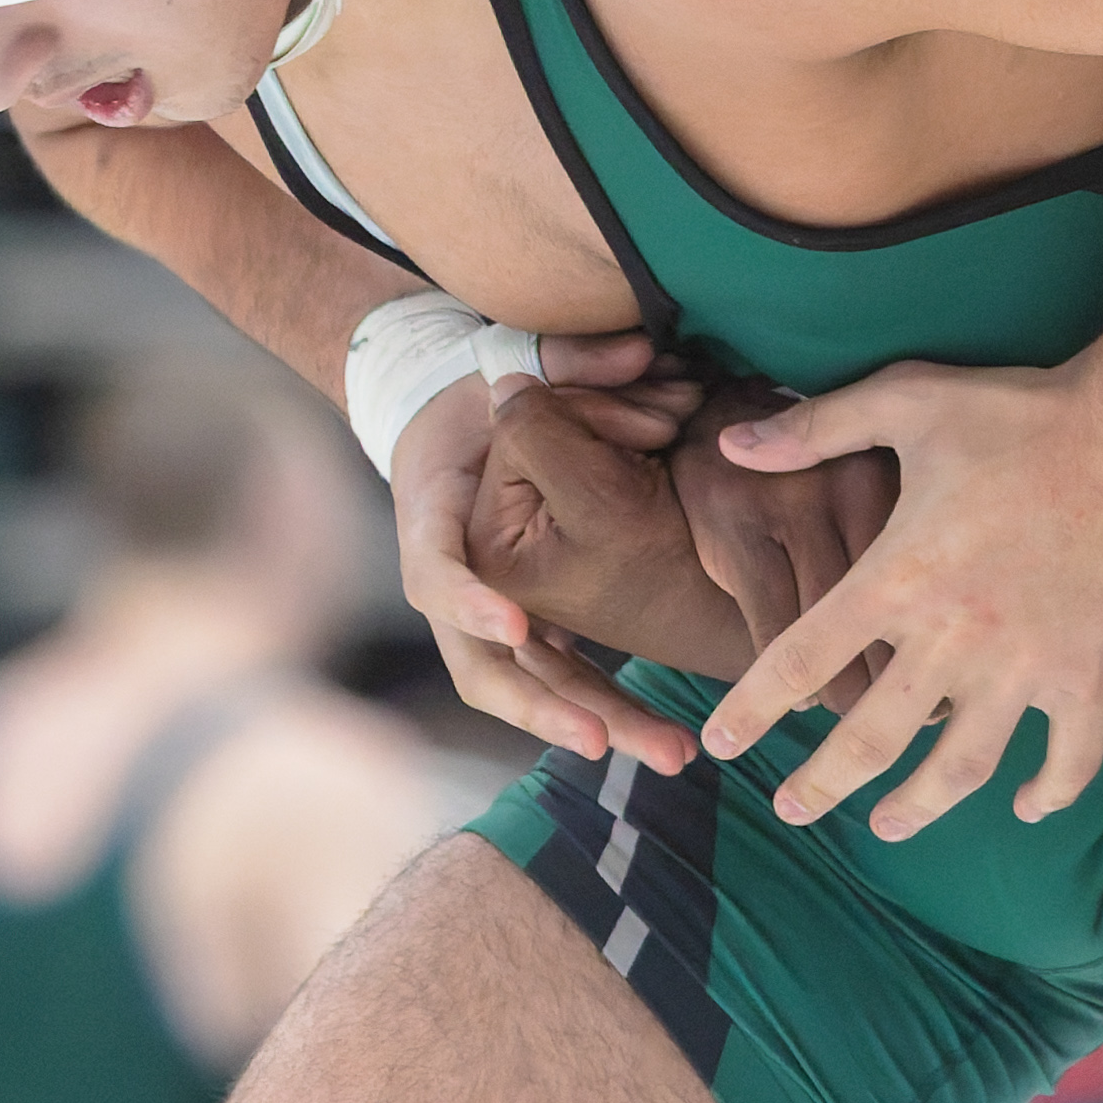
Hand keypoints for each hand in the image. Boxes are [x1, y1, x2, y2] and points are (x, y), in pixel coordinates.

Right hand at [392, 340, 699, 774]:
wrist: (450, 428)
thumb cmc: (480, 401)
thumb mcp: (510, 370)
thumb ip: (569, 358)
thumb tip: (646, 348)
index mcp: (432, 523)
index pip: (435, 572)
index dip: (469, 601)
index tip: (514, 626)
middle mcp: (453, 589)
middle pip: (484, 670)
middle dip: (544, 708)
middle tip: (599, 740)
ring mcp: (486, 622)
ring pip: (531, 692)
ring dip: (596, 724)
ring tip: (668, 754)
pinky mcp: (528, 634)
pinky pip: (563, 685)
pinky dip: (609, 711)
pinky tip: (670, 742)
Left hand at [471, 382, 757, 677]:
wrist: (734, 599)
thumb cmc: (671, 566)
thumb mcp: (595, 498)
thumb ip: (532, 433)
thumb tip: (504, 384)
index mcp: (491, 541)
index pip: (514, 431)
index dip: (582, 413)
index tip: (653, 432)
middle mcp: (507, 527)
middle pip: (539, 423)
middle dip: (610, 408)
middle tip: (674, 420)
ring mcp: (544, 510)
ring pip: (569, 418)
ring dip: (632, 405)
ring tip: (686, 412)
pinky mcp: (583, 494)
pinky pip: (594, 430)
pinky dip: (635, 415)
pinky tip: (674, 415)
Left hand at [699, 360, 1102, 841]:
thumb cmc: (1021, 411)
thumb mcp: (908, 400)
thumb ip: (817, 428)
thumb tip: (731, 444)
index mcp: (898, 577)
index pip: (800, 659)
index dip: (753, 709)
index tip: (725, 745)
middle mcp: (953, 637)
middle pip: (869, 736)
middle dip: (822, 784)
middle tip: (792, 811)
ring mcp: (1025, 667)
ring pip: (959, 769)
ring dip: (917, 807)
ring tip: (886, 826)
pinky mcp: (1092, 676)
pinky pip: (1070, 761)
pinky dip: (1049, 794)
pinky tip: (1027, 807)